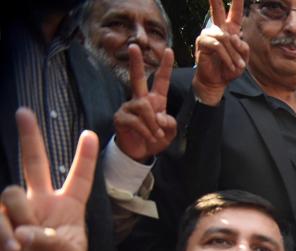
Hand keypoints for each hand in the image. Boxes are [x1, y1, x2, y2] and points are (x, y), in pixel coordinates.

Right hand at [0, 109, 96, 250]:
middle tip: (23, 112)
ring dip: (21, 218)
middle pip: (34, 163)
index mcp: (68, 208)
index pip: (79, 179)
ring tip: (24, 244)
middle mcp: (40, 203)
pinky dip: (5, 233)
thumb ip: (54, 240)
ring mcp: (14, 212)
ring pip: (12, 193)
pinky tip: (12, 249)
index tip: (89, 134)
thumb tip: (25, 230)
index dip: (83, 158)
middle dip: (29, 137)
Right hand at [114, 44, 175, 161]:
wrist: (140, 153)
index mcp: (155, 100)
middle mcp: (140, 99)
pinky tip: (150, 138)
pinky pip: (136, 121)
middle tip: (133, 46)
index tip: (169, 51)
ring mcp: (129, 107)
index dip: (165, 67)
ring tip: (157, 135)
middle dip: (135, 62)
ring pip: (144, 107)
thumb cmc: (155, 139)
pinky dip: (147, 131)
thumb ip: (169, 123)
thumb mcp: (170, 132)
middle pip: (137, 77)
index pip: (161, 80)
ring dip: (153, 124)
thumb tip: (158, 116)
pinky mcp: (120, 117)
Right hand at [193, 0, 247, 104]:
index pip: (234, 13)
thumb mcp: (243, 59)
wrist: (218, 81)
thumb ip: (243, 47)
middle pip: (217, 10)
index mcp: (230, 30)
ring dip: (233, 54)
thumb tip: (234, 37)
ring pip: (225, 38)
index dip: (237, 2)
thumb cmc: (230, 68)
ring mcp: (209, 35)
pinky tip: (230, 66)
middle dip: (215, 0)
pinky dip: (226, 57)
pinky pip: (218, 46)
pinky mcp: (202, 42)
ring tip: (238, 66)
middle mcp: (218, 29)